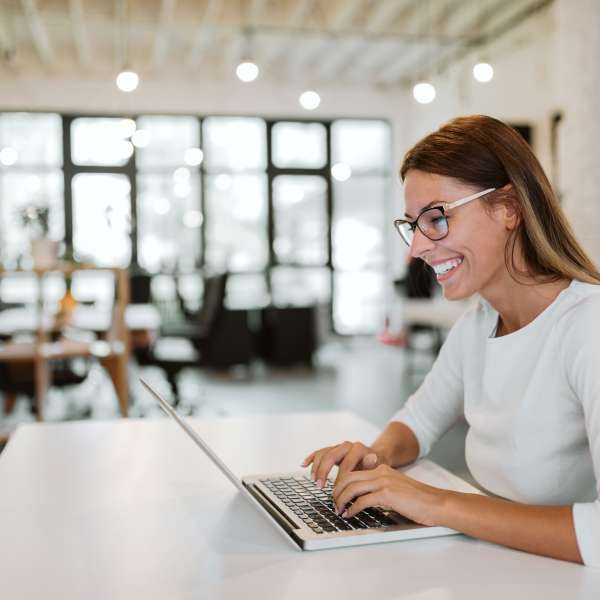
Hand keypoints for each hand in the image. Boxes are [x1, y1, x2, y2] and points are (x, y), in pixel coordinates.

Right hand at [301, 441, 380, 487]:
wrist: (376, 456)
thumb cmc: (376, 466)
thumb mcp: (377, 467)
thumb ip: (372, 464)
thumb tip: (372, 458)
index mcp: (358, 449)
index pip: (345, 465)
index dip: (339, 480)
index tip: (337, 494)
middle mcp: (347, 445)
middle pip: (330, 456)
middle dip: (323, 472)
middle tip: (320, 486)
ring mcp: (339, 447)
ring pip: (323, 453)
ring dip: (316, 467)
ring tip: (315, 480)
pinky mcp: (332, 449)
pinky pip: (319, 452)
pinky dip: (311, 458)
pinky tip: (303, 465)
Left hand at [332, 464, 446, 526]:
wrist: (436, 503)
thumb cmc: (418, 500)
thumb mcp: (395, 487)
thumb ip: (380, 488)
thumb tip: (362, 499)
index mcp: (381, 469)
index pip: (353, 472)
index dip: (340, 484)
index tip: (336, 495)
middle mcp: (380, 472)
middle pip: (348, 477)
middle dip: (336, 491)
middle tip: (333, 503)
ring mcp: (384, 482)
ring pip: (352, 487)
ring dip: (341, 500)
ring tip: (339, 510)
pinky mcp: (387, 494)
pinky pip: (362, 500)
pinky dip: (353, 509)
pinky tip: (350, 515)